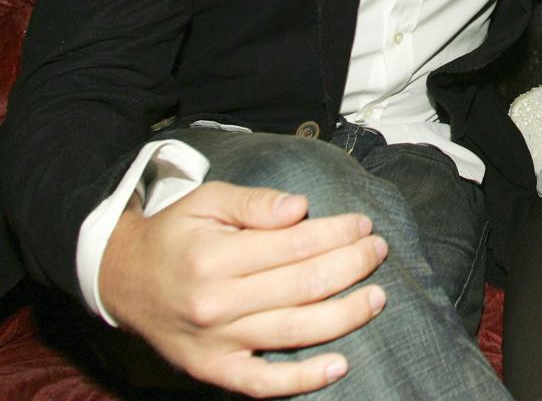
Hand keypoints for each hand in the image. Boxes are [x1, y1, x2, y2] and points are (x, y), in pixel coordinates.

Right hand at [99, 180, 388, 396]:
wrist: (123, 280)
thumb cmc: (176, 234)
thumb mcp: (208, 200)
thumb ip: (255, 204)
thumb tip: (300, 208)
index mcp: (215, 257)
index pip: (294, 245)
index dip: (336, 233)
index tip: (362, 224)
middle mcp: (216, 304)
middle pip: (302, 286)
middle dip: (350, 266)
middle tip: (377, 251)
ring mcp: (216, 343)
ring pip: (293, 333)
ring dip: (343, 316)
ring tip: (376, 298)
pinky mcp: (213, 370)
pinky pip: (263, 384)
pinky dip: (303, 379)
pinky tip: (339, 365)